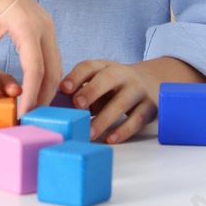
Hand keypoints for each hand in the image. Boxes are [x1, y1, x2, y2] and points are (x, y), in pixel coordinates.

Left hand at [0, 0, 60, 116]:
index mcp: (27, 25)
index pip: (36, 70)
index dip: (31, 96)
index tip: (21, 116)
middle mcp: (44, 25)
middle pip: (53, 71)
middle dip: (43, 97)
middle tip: (28, 120)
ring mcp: (47, 24)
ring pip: (55, 65)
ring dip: (46, 87)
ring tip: (29, 109)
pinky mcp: (43, 25)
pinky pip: (50, 55)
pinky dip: (45, 74)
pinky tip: (31, 88)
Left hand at [60, 56, 205, 142]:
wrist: (150, 83)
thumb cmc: (113, 88)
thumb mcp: (98, 84)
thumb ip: (80, 92)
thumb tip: (54, 106)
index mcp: (104, 66)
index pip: (89, 66)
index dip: (76, 76)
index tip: (63, 88)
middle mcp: (122, 74)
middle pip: (108, 78)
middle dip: (92, 90)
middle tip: (78, 104)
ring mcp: (138, 90)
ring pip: (123, 102)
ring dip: (105, 118)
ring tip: (90, 133)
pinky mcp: (150, 107)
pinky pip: (137, 119)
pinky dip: (123, 130)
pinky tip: (110, 138)